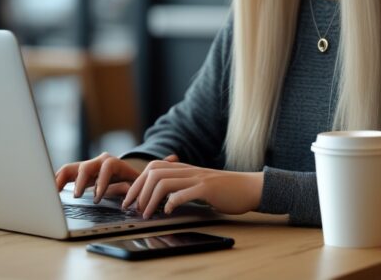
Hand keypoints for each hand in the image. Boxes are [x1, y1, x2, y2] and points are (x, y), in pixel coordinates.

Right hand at [54, 152, 177, 201]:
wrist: (120, 174)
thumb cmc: (132, 178)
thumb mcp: (143, 174)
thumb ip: (158, 166)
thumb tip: (173, 157)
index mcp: (114, 162)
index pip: (107, 167)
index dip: (102, 182)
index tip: (97, 197)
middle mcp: (98, 162)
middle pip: (87, 167)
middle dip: (83, 183)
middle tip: (80, 197)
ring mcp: (86, 166)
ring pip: (71, 169)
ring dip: (65, 180)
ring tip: (58, 192)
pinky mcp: (75, 173)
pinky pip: (63, 173)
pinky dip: (56, 180)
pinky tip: (49, 190)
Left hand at [121, 159, 263, 218]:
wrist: (249, 187)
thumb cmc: (226, 190)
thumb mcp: (200, 184)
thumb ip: (183, 185)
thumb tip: (163, 197)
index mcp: (185, 169)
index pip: (153, 167)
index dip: (138, 182)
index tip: (131, 199)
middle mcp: (189, 170)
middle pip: (153, 172)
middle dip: (138, 190)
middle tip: (134, 208)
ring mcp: (198, 178)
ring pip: (164, 182)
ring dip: (151, 199)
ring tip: (148, 213)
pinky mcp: (208, 189)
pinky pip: (184, 192)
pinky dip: (172, 202)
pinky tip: (169, 211)